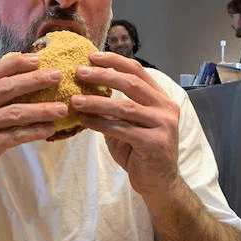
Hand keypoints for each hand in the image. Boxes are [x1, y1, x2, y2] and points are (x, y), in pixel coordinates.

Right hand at [0, 53, 67, 206]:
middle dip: (34, 79)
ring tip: (62, 108)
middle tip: (57, 75)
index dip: (15, 63)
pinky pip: (15, 136)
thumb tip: (19, 81)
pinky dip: (35, 131)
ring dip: (42, 109)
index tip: (37, 58)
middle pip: (5, 87)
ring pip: (14, 112)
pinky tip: (50, 129)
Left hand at [70, 52, 180, 203]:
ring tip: (75, 99)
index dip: (114, 61)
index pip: (137, 71)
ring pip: (124, 106)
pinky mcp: (154, 143)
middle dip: (103, 74)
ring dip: (96, 101)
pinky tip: (84, 120)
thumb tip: (86, 90)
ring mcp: (163, 125)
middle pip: (131, 83)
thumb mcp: (129, 125)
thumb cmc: (140, 152)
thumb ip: (115, 109)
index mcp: (161, 98)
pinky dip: (100, 123)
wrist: (159, 184)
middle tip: (79, 71)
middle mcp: (166, 108)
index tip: (91, 56)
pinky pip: (122, 129)